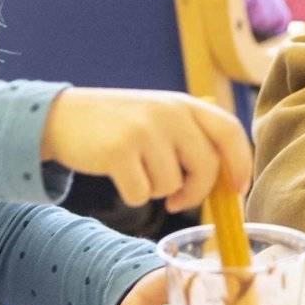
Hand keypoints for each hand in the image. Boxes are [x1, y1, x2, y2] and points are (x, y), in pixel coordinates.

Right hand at [39, 88, 252, 209]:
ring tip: (138, 171)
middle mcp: (168, 113)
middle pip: (206, 168)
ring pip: (172, 185)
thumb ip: (193, 139)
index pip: (229, 131)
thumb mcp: (161, 118)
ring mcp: (143, 130)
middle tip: (178, 200)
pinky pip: (141, 194)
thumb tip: (228, 184)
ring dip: (156, 191)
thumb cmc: (121, 126)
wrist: (63, 116)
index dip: (241, 163)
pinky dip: (132, 196)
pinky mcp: (118, 151)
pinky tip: (119, 177)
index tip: (237, 189)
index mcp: (184, 104)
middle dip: (196, 193)